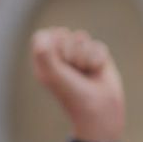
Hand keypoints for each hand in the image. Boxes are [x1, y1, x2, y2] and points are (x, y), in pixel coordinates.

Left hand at [30, 27, 125, 141]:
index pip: (43, 36)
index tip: (57, 61)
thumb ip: (44, 54)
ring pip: (82, 36)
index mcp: (45, 61)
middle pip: (63, 33)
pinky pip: (98, 45)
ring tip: (85, 72)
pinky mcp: (97, 56)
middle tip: (72, 71)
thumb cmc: (72, 95)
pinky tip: (97, 71)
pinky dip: (98, 59)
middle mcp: (61, 56)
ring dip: (84, 56)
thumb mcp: (53, 76)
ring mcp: (80, 55)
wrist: (99, 108)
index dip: (52, 43)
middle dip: (70, 50)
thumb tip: (44, 35)